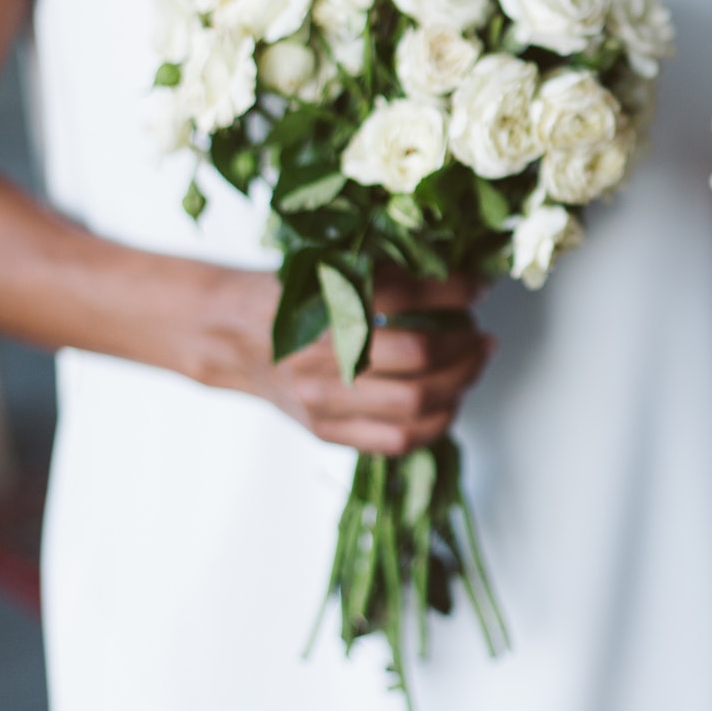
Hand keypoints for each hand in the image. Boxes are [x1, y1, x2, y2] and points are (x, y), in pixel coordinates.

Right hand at [198, 266, 492, 455]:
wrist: (230, 337)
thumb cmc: (289, 297)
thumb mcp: (330, 269)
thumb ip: (387, 273)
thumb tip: (461, 276)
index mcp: (324, 303)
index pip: (406, 295)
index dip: (456, 290)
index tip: (480, 287)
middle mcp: (323, 354)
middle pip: (422, 354)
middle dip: (466, 343)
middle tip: (481, 335)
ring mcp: (324, 399)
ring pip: (417, 402)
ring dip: (461, 382)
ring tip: (473, 365)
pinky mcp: (326, 430)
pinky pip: (397, 440)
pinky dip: (436, 424)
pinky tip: (448, 403)